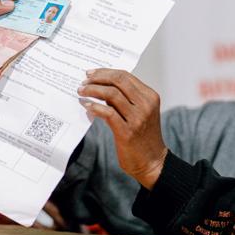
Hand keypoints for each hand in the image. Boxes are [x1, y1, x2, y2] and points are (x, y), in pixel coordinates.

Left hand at [78, 69, 167, 188]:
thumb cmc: (143, 137)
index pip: (125, 76)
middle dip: (98, 78)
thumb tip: (101, 87)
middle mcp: (145, 104)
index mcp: (150, 96)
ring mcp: (137, 118)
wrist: (153, 162)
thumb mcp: (140, 112)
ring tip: (82, 92)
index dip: (105, 72)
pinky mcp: (127, 132)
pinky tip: (87, 106)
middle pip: (118, 81)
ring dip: (93, 90)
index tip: (91, 73)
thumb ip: (125, 99)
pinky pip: (108, 113)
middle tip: (84, 81)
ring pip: (112, 94)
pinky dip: (95, 107)